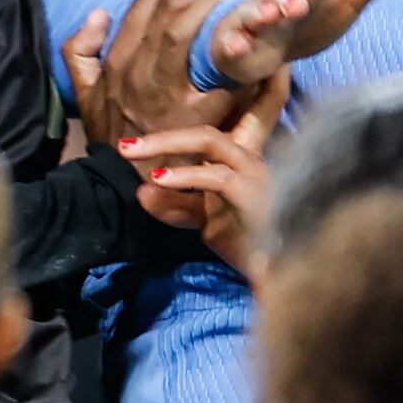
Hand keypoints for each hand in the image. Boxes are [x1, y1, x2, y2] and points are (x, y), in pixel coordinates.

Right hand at [75, 0, 291, 149]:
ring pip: (185, 29)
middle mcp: (137, 69)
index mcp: (119, 59)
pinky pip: (213, 69)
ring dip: (217, 5)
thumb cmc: (110, 136)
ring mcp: (162, 89)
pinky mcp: (191, 113)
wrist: (122, 186)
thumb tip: (98, 13)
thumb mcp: (85, 93)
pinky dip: (233, 48)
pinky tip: (253, 37)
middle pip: (171, 8)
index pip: (149, 1)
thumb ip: (80, 51)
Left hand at [124, 85, 279, 276]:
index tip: (130, 143)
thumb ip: (176, 205)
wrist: (279, 273)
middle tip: (123, 146)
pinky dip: (186, 175)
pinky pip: (218, 176)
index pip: (208, 136)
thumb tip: (141, 192)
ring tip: (132, 152)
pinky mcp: (256, 192)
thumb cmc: (246, 242)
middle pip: (205, 133)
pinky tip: (160, 180)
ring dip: (168, 143)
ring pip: (210, 141)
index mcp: (237, 162)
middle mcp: (248, 160)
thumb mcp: (203, 220)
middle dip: (163, 135)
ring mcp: (254, 172)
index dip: (177, 130)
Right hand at [225, 0, 402, 81]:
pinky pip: (232, 41)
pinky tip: (238, 46)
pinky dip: (234, 41)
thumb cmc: (318, 10)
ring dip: (261, 11)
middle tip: (299, 3)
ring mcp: (253, 17)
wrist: (270, 38)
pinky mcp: (235, 43)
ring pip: (254, 11)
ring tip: (272, 15)